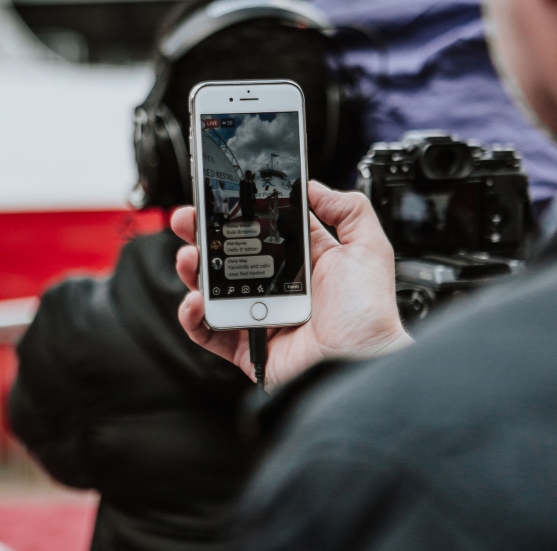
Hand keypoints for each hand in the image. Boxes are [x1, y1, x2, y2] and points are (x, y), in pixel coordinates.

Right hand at [173, 181, 411, 387]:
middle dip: (202, 235)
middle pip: (228, 257)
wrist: (363, 358)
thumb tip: (314, 187)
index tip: (217, 198)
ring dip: (193, 271)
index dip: (236, 214)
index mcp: (300, 263)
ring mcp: (259, 317)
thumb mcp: (367, 247)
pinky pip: (209, 332)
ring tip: (191, 258)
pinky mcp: (247, 348)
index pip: (259, 231)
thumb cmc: (368, 313)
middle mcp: (277, 288)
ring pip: (212, 291)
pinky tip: (197, 301)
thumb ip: (348, 210)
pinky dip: (193, 317)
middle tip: (189, 220)